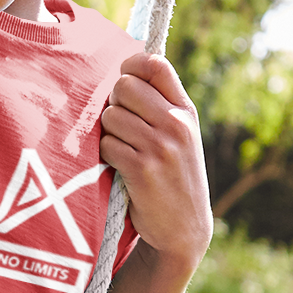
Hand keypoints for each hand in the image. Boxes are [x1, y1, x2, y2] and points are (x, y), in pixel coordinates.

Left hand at [99, 52, 213, 270]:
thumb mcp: (181, 136)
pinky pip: (106, 145)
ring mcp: (160, 147)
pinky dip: (107, 156)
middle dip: (113, 103)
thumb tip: (125, 73)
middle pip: (124, 87)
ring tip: (123, 150)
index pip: (156, 65)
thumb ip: (161, 105)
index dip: (131, 66)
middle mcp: (176, 125)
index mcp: (186, 111)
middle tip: (121, 126)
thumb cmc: (174, 176)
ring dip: (108, 133)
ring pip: (111, 117)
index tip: (125, 82)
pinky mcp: (141, 170)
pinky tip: (120, 167)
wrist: (184, 228)